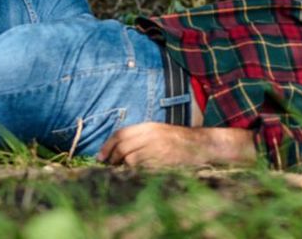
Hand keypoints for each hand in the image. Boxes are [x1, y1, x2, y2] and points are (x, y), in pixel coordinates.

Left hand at [97, 123, 255, 167]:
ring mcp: (156, 149)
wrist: (201, 145)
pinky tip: (138, 175)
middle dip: (111, 158)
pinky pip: (142, 169)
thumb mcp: (159, 132)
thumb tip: (119, 148)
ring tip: (124, 171)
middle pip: (122, 147)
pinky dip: (136, 173)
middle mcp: (150, 136)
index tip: (100, 156)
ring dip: (124, 167)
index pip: (121, 134)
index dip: (107, 145)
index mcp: (149, 126)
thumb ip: (141, 137)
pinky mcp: (162, 161)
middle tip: (108, 166)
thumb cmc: (179, 140)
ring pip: (130, 159)